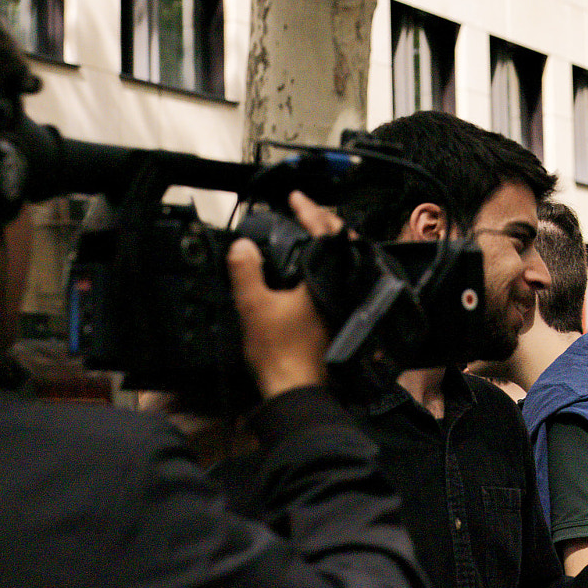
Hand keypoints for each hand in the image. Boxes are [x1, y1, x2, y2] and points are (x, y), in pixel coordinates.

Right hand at [228, 192, 340, 398]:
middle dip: (325, 223)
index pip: (325, 233)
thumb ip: (246, 271)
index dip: (310, 211)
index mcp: (327, 279)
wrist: (297, 390)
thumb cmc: (279, 350)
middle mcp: (344, 287)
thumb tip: (242, 245)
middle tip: (305, 211)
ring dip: (328, 245)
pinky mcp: (341, 316)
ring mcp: (346, 302)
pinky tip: (313, 270)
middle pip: (341, 245)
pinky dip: (329, 267)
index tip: (295, 197)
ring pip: (343, 263)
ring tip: (309, 234)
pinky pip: (340, 280)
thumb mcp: (254, 306)